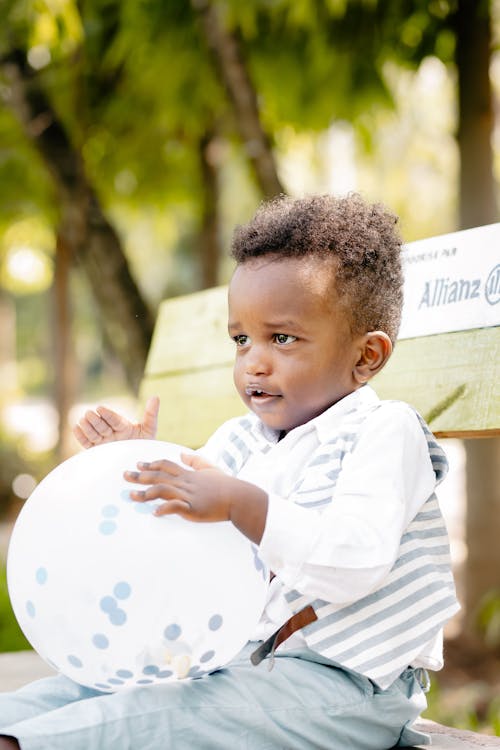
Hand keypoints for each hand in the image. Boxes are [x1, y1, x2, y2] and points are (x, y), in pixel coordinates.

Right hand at [73, 396, 159, 448]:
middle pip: (102, 425)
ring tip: (83, 420)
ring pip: (93, 433)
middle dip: (95, 420)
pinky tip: (76, 428)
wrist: (138, 461)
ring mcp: (103, 441)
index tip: (100, 408)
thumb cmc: (145, 444)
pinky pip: (87, 442)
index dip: (107, 414)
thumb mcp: (149, 429)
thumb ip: (151, 414)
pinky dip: (81, 436)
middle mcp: (111, 432)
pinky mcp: (97, 450)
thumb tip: (155, 397)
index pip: (114, 419)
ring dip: (87, 426)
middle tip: (89, 414)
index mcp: (123, 426)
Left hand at [124, 453, 267, 542]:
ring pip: (162, 490)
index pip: (166, 466)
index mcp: (189, 474)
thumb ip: (195, 461)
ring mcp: (189, 495)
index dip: (151, 465)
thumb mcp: (210, 468)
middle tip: (124, 476)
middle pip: (159, 476)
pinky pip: (176, 507)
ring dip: (145, 494)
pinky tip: (155, 513)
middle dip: (140, 476)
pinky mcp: (193, 508)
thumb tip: (183, 454)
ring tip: (132, 497)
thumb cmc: (226, 485)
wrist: (239, 497)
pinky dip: (164, 509)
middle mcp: (185, 482)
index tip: (138, 464)